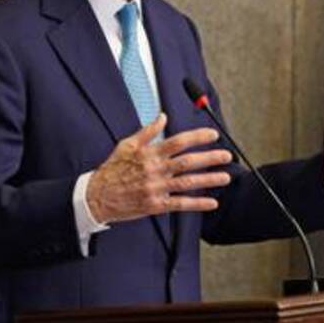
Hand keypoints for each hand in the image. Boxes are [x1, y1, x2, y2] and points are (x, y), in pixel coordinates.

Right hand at [86, 114, 233, 223]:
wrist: (97, 196)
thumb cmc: (112, 169)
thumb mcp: (126, 145)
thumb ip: (147, 131)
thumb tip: (163, 117)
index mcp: (148, 153)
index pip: (178, 141)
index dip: (197, 137)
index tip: (213, 134)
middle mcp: (154, 170)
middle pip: (187, 161)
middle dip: (209, 158)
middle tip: (227, 155)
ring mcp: (156, 188)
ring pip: (187, 182)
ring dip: (209, 179)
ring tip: (225, 177)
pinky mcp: (155, 205)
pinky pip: (180, 204)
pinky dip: (197, 203)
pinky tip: (212, 202)